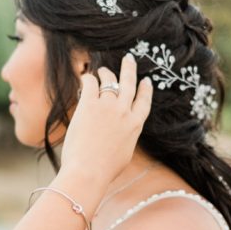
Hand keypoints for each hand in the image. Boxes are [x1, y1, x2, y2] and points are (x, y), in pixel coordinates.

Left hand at [60, 53, 152, 184]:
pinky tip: (84, 77)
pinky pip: (89, 84)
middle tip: (128, 59)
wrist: (89, 171)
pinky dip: (87, 78)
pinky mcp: (89, 105)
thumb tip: (122, 135)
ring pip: (109, 80)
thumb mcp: (124, 154)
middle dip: (129, 69)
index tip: (146, 81)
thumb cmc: (104, 170)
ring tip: (100, 69)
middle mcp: (124, 112)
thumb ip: (125, 138)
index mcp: (135, 125)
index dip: (145, 90)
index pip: (144, 102)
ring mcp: (108, 107)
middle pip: (129, 84)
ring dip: (105, 72)